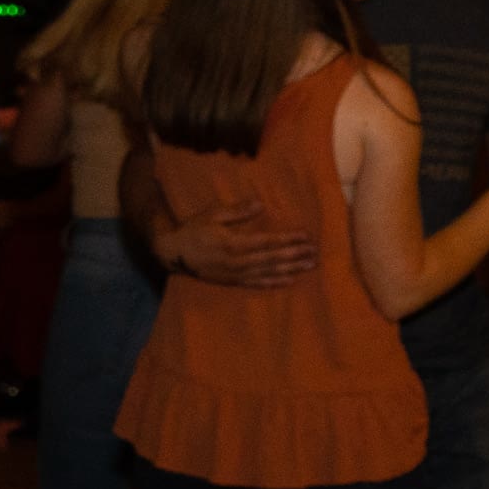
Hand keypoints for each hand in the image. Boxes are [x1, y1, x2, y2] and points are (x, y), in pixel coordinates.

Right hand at [169, 200, 317, 286]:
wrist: (173, 254)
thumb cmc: (193, 230)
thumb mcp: (212, 215)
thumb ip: (237, 212)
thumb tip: (260, 205)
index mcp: (233, 243)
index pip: (267, 242)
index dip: (288, 239)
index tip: (306, 236)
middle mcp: (238, 262)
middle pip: (272, 258)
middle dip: (295, 255)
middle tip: (315, 253)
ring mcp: (236, 274)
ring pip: (269, 272)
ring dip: (291, 269)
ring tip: (310, 266)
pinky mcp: (233, 282)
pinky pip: (257, 284)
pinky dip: (274, 282)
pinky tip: (290, 280)